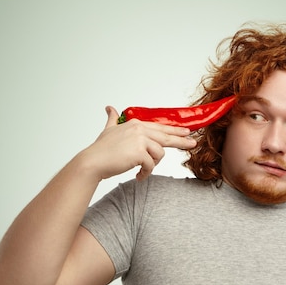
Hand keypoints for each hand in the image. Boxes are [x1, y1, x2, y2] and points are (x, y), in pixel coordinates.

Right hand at [78, 105, 196, 180]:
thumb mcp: (108, 130)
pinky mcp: (139, 153)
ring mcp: (140, 140)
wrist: (92, 162)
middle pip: (166, 137)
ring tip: (141, 170)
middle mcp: (139, 129)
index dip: (174, 130)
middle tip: (193, 144)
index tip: (186, 132)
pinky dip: (145, 173)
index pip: (160, 127)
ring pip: (159, 154)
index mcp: (136, 124)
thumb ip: (112, 119)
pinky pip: (150, 165)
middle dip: (181, 141)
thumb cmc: (100, 149)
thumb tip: (109, 107)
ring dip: (151, 165)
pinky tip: (138, 176)